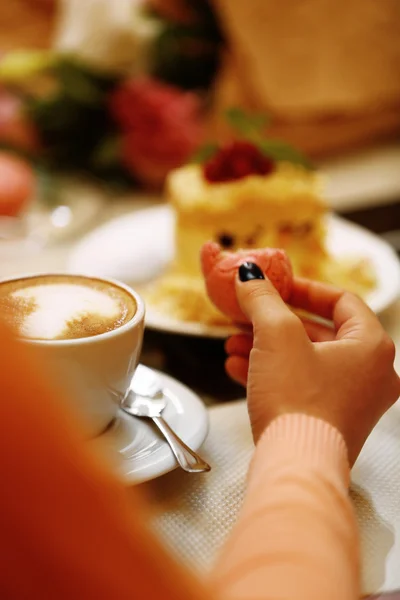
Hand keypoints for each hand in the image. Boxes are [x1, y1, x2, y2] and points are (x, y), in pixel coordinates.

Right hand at [225, 263, 399, 464]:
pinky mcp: (330, 422)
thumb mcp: (276, 335)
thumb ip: (263, 298)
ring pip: (305, 361)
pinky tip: (237, 368)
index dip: (304, 288)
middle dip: (275, 322)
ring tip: (233, 342)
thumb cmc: (297, 400)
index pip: (342, 301)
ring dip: (267, 348)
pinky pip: (300, 386)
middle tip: (249, 313)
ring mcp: (352, 401)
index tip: (276, 285)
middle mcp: (370, 375)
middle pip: (318, 333)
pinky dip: (271, 373)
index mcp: (371, 347)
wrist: (295, 466)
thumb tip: (249, 274)